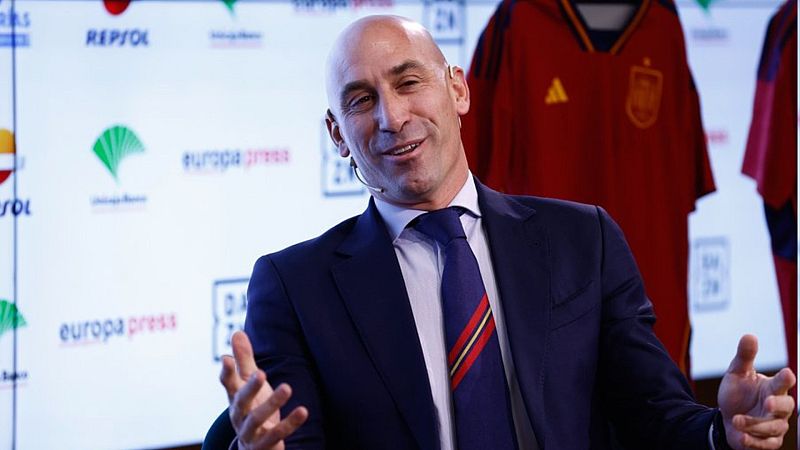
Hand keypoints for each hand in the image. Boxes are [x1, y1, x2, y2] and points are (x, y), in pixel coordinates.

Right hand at [220, 331, 308, 449]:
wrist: (255, 447)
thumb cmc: (254, 407)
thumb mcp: (249, 384)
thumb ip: (244, 360)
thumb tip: (237, 332)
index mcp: (235, 397)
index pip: (228, 384)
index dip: (226, 373)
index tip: (226, 359)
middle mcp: (239, 415)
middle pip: (241, 401)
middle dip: (250, 387)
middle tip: (260, 372)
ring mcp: (250, 433)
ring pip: (258, 419)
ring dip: (272, 403)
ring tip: (287, 388)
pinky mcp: (263, 445)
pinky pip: (276, 434)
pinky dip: (290, 423)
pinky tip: (303, 410)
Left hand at [718, 334, 795, 448]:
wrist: (727, 418)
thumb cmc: (737, 393)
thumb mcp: (736, 373)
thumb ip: (744, 357)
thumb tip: (749, 335)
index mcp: (773, 388)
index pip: (783, 383)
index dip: (785, 379)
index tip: (787, 373)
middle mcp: (778, 407)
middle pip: (786, 407)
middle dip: (778, 406)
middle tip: (767, 403)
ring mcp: (775, 425)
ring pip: (774, 427)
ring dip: (755, 424)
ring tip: (736, 419)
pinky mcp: (768, 441)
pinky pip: (766, 444)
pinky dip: (753, 441)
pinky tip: (741, 436)